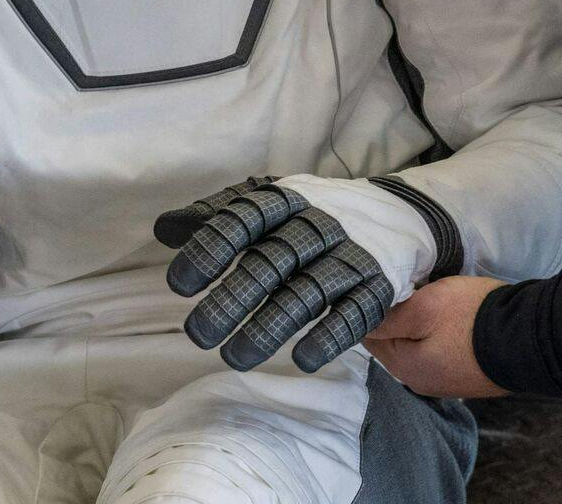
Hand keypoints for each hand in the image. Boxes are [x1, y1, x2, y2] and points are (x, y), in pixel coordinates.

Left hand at [156, 176, 433, 373]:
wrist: (397, 214)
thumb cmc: (312, 214)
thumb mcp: (268, 203)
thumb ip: (218, 215)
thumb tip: (164, 230)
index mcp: (285, 200)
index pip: (243, 220)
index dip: (211, 250)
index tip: (178, 285)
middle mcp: (318, 224)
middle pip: (271, 263)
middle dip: (233, 299)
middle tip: (197, 334)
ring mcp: (350, 255)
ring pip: (307, 292)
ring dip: (271, 327)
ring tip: (234, 358)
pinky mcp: (377, 285)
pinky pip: (355, 312)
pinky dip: (329, 335)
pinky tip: (302, 359)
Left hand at [364, 276, 508, 398]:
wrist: (533, 338)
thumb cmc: (473, 318)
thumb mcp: (424, 308)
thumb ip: (388, 317)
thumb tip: (360, 321)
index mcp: (405, 368)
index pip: (370, 335)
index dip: (375, 307)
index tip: (384, 285)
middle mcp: (421, 382)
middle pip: (393, 342)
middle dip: (397, 315)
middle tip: (410, 286)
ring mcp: (446, 381)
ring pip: (417, 345)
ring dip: (418, 324)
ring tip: (430, 297)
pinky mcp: (467, 375)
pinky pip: (439, 350)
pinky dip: (438, 333)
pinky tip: (450, 317)